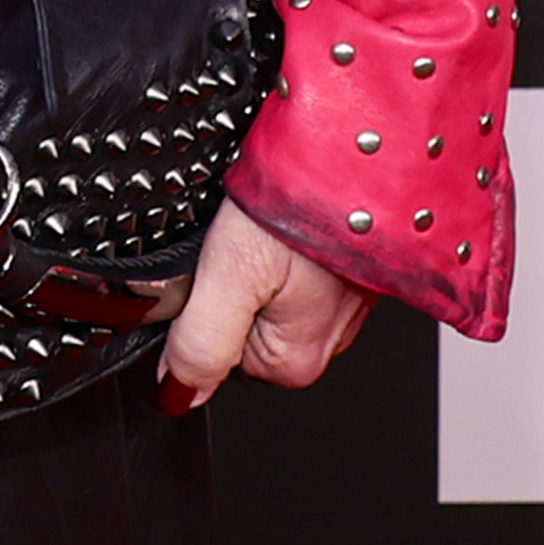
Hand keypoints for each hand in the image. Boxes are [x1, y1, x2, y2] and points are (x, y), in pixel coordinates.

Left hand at [159, 205, 372, 411]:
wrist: (365, 152)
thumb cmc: (304, 203)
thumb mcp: (231, 272)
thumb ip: (201, 341)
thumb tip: (178, 392)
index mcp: (294, 360)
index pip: (213, 352)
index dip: (196, 305)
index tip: (210, 268)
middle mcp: (325, 343)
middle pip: (240, 324)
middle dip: (226, 282)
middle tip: (239, 240)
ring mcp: (343, 306)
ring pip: (266, 291)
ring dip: (254, 257)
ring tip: (264, 223)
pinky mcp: (350, 270)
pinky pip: (296, 266)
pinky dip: (281, 242)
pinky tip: (284, 216)